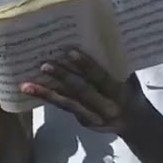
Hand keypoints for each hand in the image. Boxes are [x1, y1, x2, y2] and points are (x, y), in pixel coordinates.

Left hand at [21, 49, 147, 133]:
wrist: (134, 123)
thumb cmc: (132, 93)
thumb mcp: (130, 80)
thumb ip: (117, 65)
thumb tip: (102, 39)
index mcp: (120, 93)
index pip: (102, 78)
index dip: (86, 66)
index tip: (70, 52)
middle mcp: (105, 107)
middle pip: (82, 91)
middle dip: (63, 77)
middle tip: (44, 65)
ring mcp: (93, 117)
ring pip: (68, 103)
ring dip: (47, 93)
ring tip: (27, 85)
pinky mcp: (83, 122)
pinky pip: (65, 108)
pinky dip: (50, 99)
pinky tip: (34, 91)